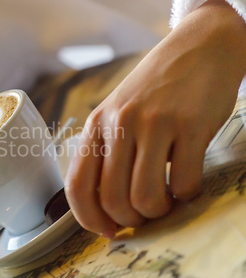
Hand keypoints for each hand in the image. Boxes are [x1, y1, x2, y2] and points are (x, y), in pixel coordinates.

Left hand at [65, 0, 245, 237]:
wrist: (199, 47)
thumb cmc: (156, 87)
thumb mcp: (118, 111)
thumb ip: (108, 149)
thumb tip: (105, 202)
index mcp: (97, 123)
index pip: (77, 184)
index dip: (87, 217)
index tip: (105, 230)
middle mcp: (120, 124)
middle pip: (111, 198)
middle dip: (128, 221)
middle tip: (142, 216)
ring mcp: (154, 124)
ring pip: (145, 198)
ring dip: (157, 212)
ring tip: (166, 200)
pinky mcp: (190, 126)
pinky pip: (184, 183)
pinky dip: (186, 194)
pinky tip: (187, 181)